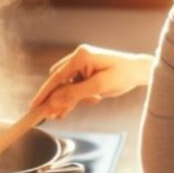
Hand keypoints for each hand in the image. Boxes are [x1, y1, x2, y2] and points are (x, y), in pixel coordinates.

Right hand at [28, 44, 151, 119]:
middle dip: (55, 99)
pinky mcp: (86, 72)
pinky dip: (71, 98)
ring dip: (65, 100)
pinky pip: (73, 87)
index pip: (57, 77)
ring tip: (59, 115)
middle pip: (58, 82)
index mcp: (80, 56)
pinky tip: (66, 110)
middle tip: (49, 115)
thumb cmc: (123, 75)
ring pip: (65, 86)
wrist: (139, 71)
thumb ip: (75, 93)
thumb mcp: (99, 86)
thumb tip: (55, 101)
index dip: (44, 92)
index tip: (34, 105)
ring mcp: (82, 65)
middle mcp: (78, 58)